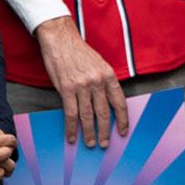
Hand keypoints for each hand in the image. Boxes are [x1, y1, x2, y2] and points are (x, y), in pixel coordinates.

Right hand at [35, 16, 128, 146]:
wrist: (61, 40)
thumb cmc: (80, 53)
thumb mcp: (99, 64)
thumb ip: (104, 82)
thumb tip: (107, 102)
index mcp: (108, 75)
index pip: (119, 102)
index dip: (122, 119)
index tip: (123, 131)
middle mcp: (97, 82)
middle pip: (104, 112)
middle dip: (106, 130)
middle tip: (105, 144)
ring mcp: (82, 86)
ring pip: (88, 116)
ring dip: (89, 133)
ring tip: (90, 144)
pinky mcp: (66, 89)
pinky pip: (70, 113)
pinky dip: (71, 127)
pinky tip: (72, 137)